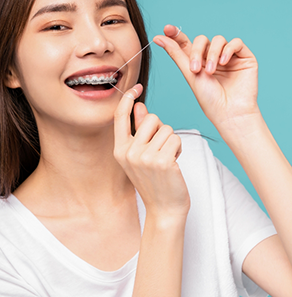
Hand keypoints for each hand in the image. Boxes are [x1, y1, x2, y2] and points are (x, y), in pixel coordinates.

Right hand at [113, 83, 189, 218]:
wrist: (164, 208)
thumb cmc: (154, 180)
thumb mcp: (140, 155)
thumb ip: (139, 130)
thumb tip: (140, 106)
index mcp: (119, 150)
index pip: (120, 117)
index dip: (127, 99)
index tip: (135, 87)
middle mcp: (128, 152)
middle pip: (151, 118)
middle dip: (161, 129)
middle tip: (160, 149)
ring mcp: (144, 157)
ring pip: (165, 128)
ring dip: (171, 141)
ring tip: (167, 158)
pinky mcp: (161, 160)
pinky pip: (175, 138)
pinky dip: (178, 148)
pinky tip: (173, 163)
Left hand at [153, 25, 260, 129]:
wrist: (229, 112)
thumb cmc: (209, 98)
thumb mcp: (189, 73)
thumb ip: (175, 53)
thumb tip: (158, 37)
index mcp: (197, 62)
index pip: (186, 43)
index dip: (176, 34)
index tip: (167, 28)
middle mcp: (212, 57)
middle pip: (201, 40)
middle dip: (197, 52)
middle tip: (195, 69)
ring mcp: (228, 56)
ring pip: (218, 40)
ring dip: (213, 54)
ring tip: (211, 72)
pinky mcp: (244, 57)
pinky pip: (236, 42)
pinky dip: (228, 50)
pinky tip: (224, 63)